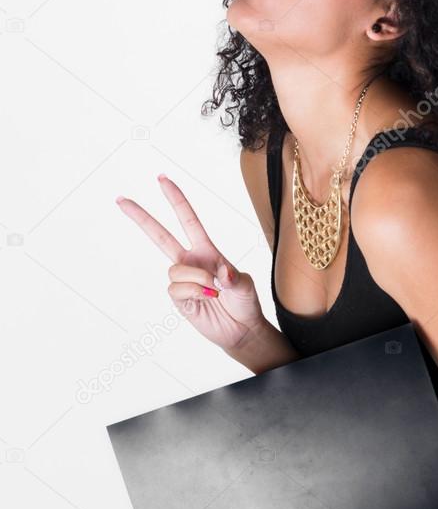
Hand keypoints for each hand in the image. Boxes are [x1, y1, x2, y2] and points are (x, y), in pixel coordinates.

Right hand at [116, 174, 265, 352]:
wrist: (242, 329)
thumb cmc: (245, 302)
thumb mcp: (245, 284)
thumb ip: (233, 276)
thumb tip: (219, 274)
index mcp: (206, 250)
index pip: (187, 219)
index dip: (176, 199)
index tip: (162, 179)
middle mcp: (190, 261)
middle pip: (160, 236)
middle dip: (141, 217)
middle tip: (121, 199)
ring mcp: (183, 280)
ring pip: (175, 268)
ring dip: (197, 277)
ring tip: (215, 289)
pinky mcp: (179, 298)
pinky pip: (176, 287)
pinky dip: (194, 290)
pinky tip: (206, 298)